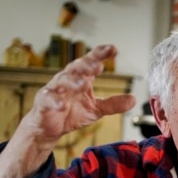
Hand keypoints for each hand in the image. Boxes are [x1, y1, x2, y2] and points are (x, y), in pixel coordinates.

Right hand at [20, 44, 135, 146]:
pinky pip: (48, 99)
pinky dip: (54, 101)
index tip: (113, 49)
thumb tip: (134, 99)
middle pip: (76, 67)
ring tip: (83, 84)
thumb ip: (113, 104)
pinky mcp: (43, 103)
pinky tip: (61, 105)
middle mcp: (67, 80)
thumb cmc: (72, 113)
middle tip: (98, 65)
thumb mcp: (96, 109)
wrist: (50, 127)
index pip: (91, 62)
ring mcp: (54, 90)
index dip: (100, 54)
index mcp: (81, 78)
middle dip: (86, 64)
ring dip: (73, 82)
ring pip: (62, 81)